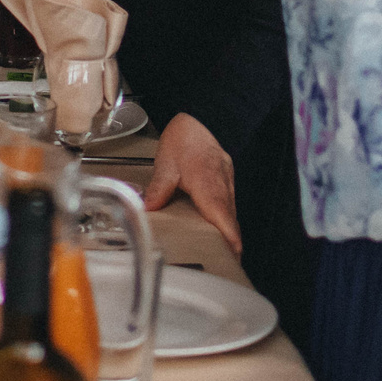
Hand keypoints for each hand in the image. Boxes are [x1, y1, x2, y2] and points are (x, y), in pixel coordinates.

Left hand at [142, 113, 239, 253]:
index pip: (224, 220)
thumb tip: (150, 209)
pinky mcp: (226, 181)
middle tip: (223, 263)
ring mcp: (227, 184)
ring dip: (227, 232)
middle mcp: (223, 188)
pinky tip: (213, 225)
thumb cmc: (186, 137)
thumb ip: (159, 188)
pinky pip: (228, 204)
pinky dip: (223, 218)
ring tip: (219, 251)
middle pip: (230, 222)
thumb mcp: (167, 162)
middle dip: (229, 243)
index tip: (232, 257)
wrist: (202, 117)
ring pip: (230, 214)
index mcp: (209, 186)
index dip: (230, 241)